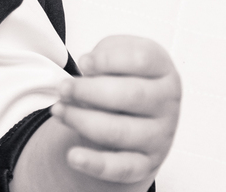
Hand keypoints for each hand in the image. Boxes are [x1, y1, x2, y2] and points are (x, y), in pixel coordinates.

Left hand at [51, 35, 180, 186]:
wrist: (133, 115)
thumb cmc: (121, 78)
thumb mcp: (115, 56)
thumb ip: (105, 57)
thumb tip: (88, 69)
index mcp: (163, 70)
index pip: (142, 60)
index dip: (108, 60)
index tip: (83, 62)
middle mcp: (167, 104)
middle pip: (132, 95)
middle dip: (89, 91)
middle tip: (63, 89)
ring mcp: (160, 136)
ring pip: (120, 131)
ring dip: (82, 120)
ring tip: (59, 111)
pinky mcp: (146, 163)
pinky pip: (122, 168)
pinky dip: (96, 164)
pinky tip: (73, 156)